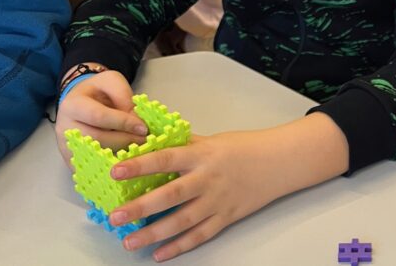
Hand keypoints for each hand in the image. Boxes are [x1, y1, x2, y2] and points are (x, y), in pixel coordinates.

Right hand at [55, 69, 147, 164]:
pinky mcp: (72, 160)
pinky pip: (92, 166)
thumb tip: (134, 118)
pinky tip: (127, 161)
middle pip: (98, 139)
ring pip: (96, 155)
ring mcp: (66, 146)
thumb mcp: (111, 81)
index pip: (99, 116)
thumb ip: (123, 95)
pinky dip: (111, 165)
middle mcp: (64, 128)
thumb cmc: (97, 91)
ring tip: (139, 150)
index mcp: (73, 105)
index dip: (123, 123)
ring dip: (120, 154)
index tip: (143, 128)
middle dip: (125, 140)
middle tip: (145, 141)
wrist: (80, 101)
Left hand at [107, 112, 348, 261]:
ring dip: (155, 233)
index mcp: (203, 155)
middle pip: (172, 195)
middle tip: (116, 217)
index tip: (116, 171)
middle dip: (142, 207)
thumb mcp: (212, 140)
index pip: (167, 158)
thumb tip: (149, 141)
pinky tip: (159, 254)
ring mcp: (218, 201)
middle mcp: (208, 179)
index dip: (141, 165)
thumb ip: (182, 145)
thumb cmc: (244, 147)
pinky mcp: (227, 217)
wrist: (280, 162)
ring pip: (183, 220)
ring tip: (130, 242)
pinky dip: (180, 246)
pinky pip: (201, 235)